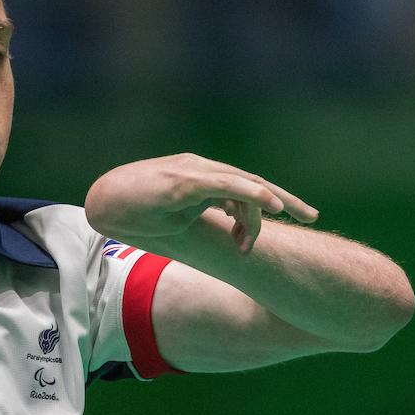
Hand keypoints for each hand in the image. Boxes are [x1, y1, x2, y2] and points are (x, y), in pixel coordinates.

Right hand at [84, 153, 317, 253]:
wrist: (104, 203)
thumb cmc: (136, 211)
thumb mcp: (179, 218)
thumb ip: (204, 216)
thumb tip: (230, 229)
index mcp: (203, 179)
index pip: (245, 187)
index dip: (271, 201)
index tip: (294, 216)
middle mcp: (204, 170)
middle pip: (254, 183)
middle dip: (285, 200)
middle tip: (311, 216)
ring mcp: (195, 172)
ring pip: (242, 186)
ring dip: (257, 213)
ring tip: (249, 244)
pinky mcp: (185, 181)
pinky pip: (226, 184)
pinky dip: (250, 194)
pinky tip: (269, 203)